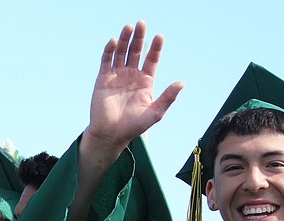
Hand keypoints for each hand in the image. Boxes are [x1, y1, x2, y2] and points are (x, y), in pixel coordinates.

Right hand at [84, 21, 182, 152]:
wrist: (110, 134)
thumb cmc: (133, 126)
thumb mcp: (155, 113)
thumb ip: (167, 97)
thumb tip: (181, 83)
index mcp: (145, 81)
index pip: (151, 60)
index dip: (155, 48)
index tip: (159, 36)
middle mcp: (131, 75)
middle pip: (136, 51)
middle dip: (139, 38)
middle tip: (141, 23)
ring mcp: (116, 76)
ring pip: (121, 53)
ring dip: (125, 40)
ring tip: (129, 27)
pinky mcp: (103, 79)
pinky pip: (106, 61)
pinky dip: (109, 50)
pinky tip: (114, 41)